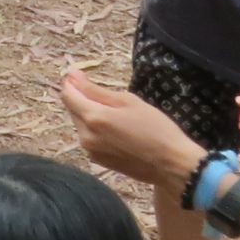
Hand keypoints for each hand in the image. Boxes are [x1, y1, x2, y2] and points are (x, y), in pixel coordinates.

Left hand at [60, 68, 204, 187]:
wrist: (171, 165)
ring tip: (117, 115)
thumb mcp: (128, 101)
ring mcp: (90, 151)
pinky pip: (89, 138)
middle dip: (82, 98)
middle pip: (73, 110)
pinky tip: (117, 130)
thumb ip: (96, 90)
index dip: (71, 83)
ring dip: (90, 115)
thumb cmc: (156, 128)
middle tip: (108, 96)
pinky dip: (96, 130)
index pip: (68, 95)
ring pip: (80, 124)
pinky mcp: (97, 161)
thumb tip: (72, 76)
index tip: (79, 74)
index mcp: (93, 118)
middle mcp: (85, 136)